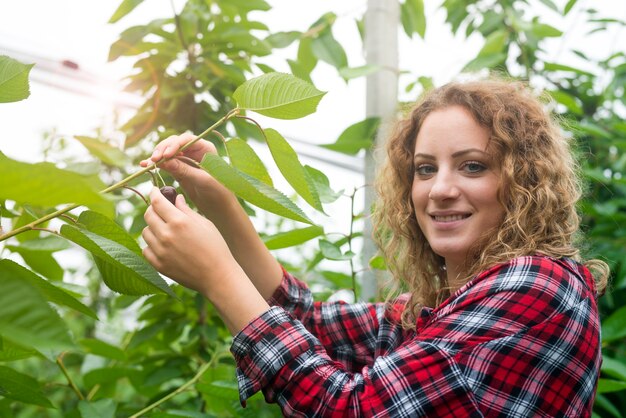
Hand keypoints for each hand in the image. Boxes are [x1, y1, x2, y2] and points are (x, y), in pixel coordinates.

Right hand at [140, 133, 233, 206]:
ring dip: (157, 156)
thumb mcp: (202, 180)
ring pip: (168, 153)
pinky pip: (165, 164)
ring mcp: (185, 159)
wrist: (220, 205)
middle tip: (154, 159)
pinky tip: (145, 165)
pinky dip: (156, 164)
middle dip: (163, 149)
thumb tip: (165, 161)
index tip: (166, 155)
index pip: (187, 140)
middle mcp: (194, 150)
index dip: (174, 145)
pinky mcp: (179, 170)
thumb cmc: (218, 190)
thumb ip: (184, 170)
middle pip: (174, 143)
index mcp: (205, 148)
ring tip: (148, 163)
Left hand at [142, 187, 269, 333]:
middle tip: (161, 210)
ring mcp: (161, 251)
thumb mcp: (205, 224)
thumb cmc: (216, 248)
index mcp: (179, 222)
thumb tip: (176, 198)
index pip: (157, 201)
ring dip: (152, 227)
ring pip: (145, 232)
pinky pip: (146, 249)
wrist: (218, 276)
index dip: (154, 193)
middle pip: (148, 215)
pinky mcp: (158, 265)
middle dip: (153, 209)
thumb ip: (187, 210)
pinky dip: (152, 245)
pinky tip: (163, 245)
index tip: (154, 190)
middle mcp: (166, 235)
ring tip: (165, 230)